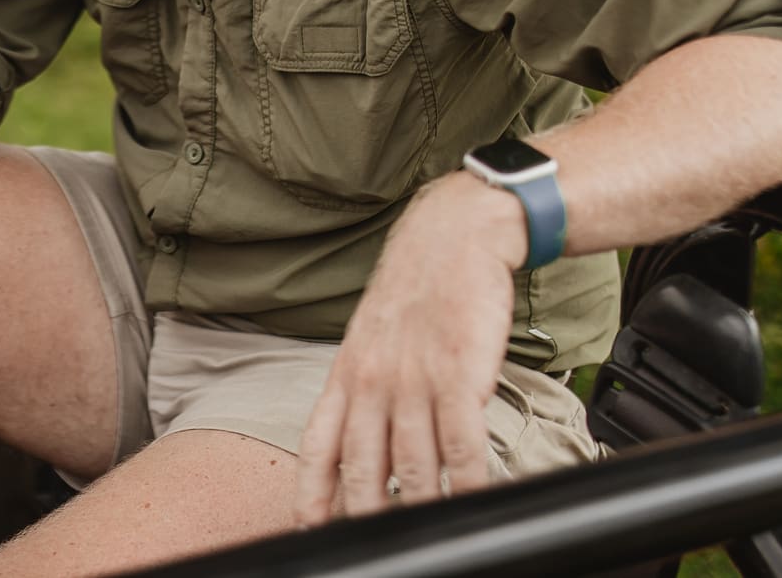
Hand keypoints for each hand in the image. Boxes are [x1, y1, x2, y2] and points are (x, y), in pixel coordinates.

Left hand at [292, 176, 525, 525]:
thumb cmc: (416, 291)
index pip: (319, 447)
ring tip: (427, 532)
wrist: (453, 237)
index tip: (309, 530)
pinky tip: (472, 502)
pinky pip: (461, 448)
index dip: (311, 495)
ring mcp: (414, 380)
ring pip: (412, 467)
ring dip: (420, 509)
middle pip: (363, 469)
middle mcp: (373, 382)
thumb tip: (366, 442)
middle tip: (374, 543)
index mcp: (346, 374)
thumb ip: (364, 390)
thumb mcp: (371, 338)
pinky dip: (467, 484)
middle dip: (365, 516)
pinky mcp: (459, 375)